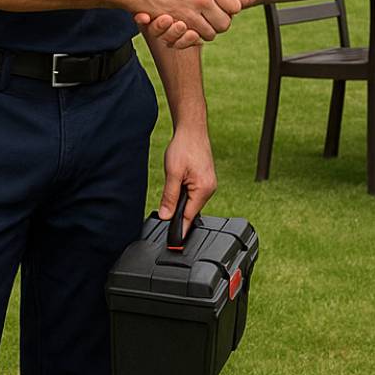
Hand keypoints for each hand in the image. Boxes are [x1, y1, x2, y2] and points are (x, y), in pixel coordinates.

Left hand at [159, 124, 216, 239]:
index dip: (179, 229)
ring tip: (174, 181)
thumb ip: (169, 197)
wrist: (192, 129)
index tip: (174, 244)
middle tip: (165, 205)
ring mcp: (209, 184)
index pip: (189, 217)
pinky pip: (194, 194)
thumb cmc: (184, 147)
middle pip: (190, 210)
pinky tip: (179, 181)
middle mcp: (209, 189)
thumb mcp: (172, 173)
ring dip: (180, 199)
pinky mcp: (205, 180)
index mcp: (203, 190)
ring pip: (191, 202)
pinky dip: (185, 193)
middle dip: (178, 211)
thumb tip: (166, 216)